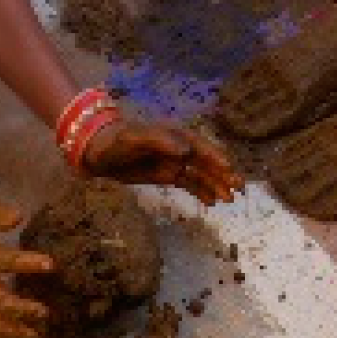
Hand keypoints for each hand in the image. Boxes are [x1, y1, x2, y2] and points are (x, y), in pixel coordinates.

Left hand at [79, 117, 243, 204]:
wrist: (97, 153)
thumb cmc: (115, 142)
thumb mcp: (134, 138)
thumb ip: (160, 141)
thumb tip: (186, 150)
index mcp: (174, 135)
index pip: (200, 147)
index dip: (215, 157)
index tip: (229, 169)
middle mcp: (179, 147)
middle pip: (205, 162)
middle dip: (223, 174)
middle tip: (240, 189)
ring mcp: (175, 161)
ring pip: (201, 174)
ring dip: (216, 185)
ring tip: (230, 200)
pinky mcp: (168, 174)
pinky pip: (189, 183)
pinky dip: (202, 191)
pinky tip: (213, 202)